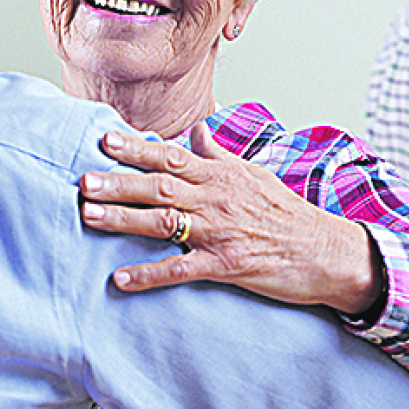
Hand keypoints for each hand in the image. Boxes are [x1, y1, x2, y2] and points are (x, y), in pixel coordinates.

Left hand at [78, 125, 385, 314]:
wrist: (325, 251)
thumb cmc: (287, 213)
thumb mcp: (254, 175)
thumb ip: (218, 155)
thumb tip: (196, 130)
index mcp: (220, 176)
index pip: (171, 157)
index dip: (136, 149)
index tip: (104, 140)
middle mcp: (216, 200)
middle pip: (159, 187)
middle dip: (119, 182)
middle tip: (83, 180)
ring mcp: (220, 233)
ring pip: (164, 223)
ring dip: (124, 219)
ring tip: (89, 216)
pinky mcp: (227, 266)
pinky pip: (181, 270)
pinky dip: (149, 274)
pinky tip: (121, 278)